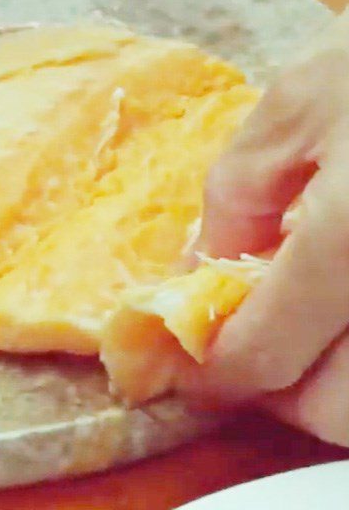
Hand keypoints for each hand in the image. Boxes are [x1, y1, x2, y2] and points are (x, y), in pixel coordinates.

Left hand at [185, 9, 348, 445]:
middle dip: (282, 398)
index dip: (219, 375)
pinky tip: (339, 308)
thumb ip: (240, 198)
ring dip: (331, 390)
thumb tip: (201, 275)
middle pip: (342, 412)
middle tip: (246, 354)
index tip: (186, 373)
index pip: (273, 349)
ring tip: (297, 334)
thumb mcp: (296, 107)